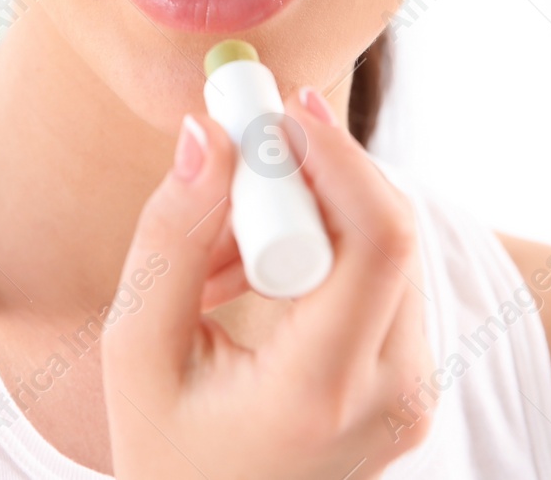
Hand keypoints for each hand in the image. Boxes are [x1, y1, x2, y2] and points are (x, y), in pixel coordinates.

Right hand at [102, 87, 434, 478]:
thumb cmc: (162, 452)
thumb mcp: (136, 348)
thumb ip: (170, 234)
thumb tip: (205, 132)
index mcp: (322, 392)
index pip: (376, 239)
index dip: (338, 155)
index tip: (280, 105)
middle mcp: (394, 396)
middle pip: (388, 230)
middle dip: (312, 176)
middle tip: (234, 158)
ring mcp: (414, 396)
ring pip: (386, 248)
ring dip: (310, 218)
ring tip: (215, 261)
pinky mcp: (412, 386)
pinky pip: (382, 281)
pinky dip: (321, 255)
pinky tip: (247, 285)